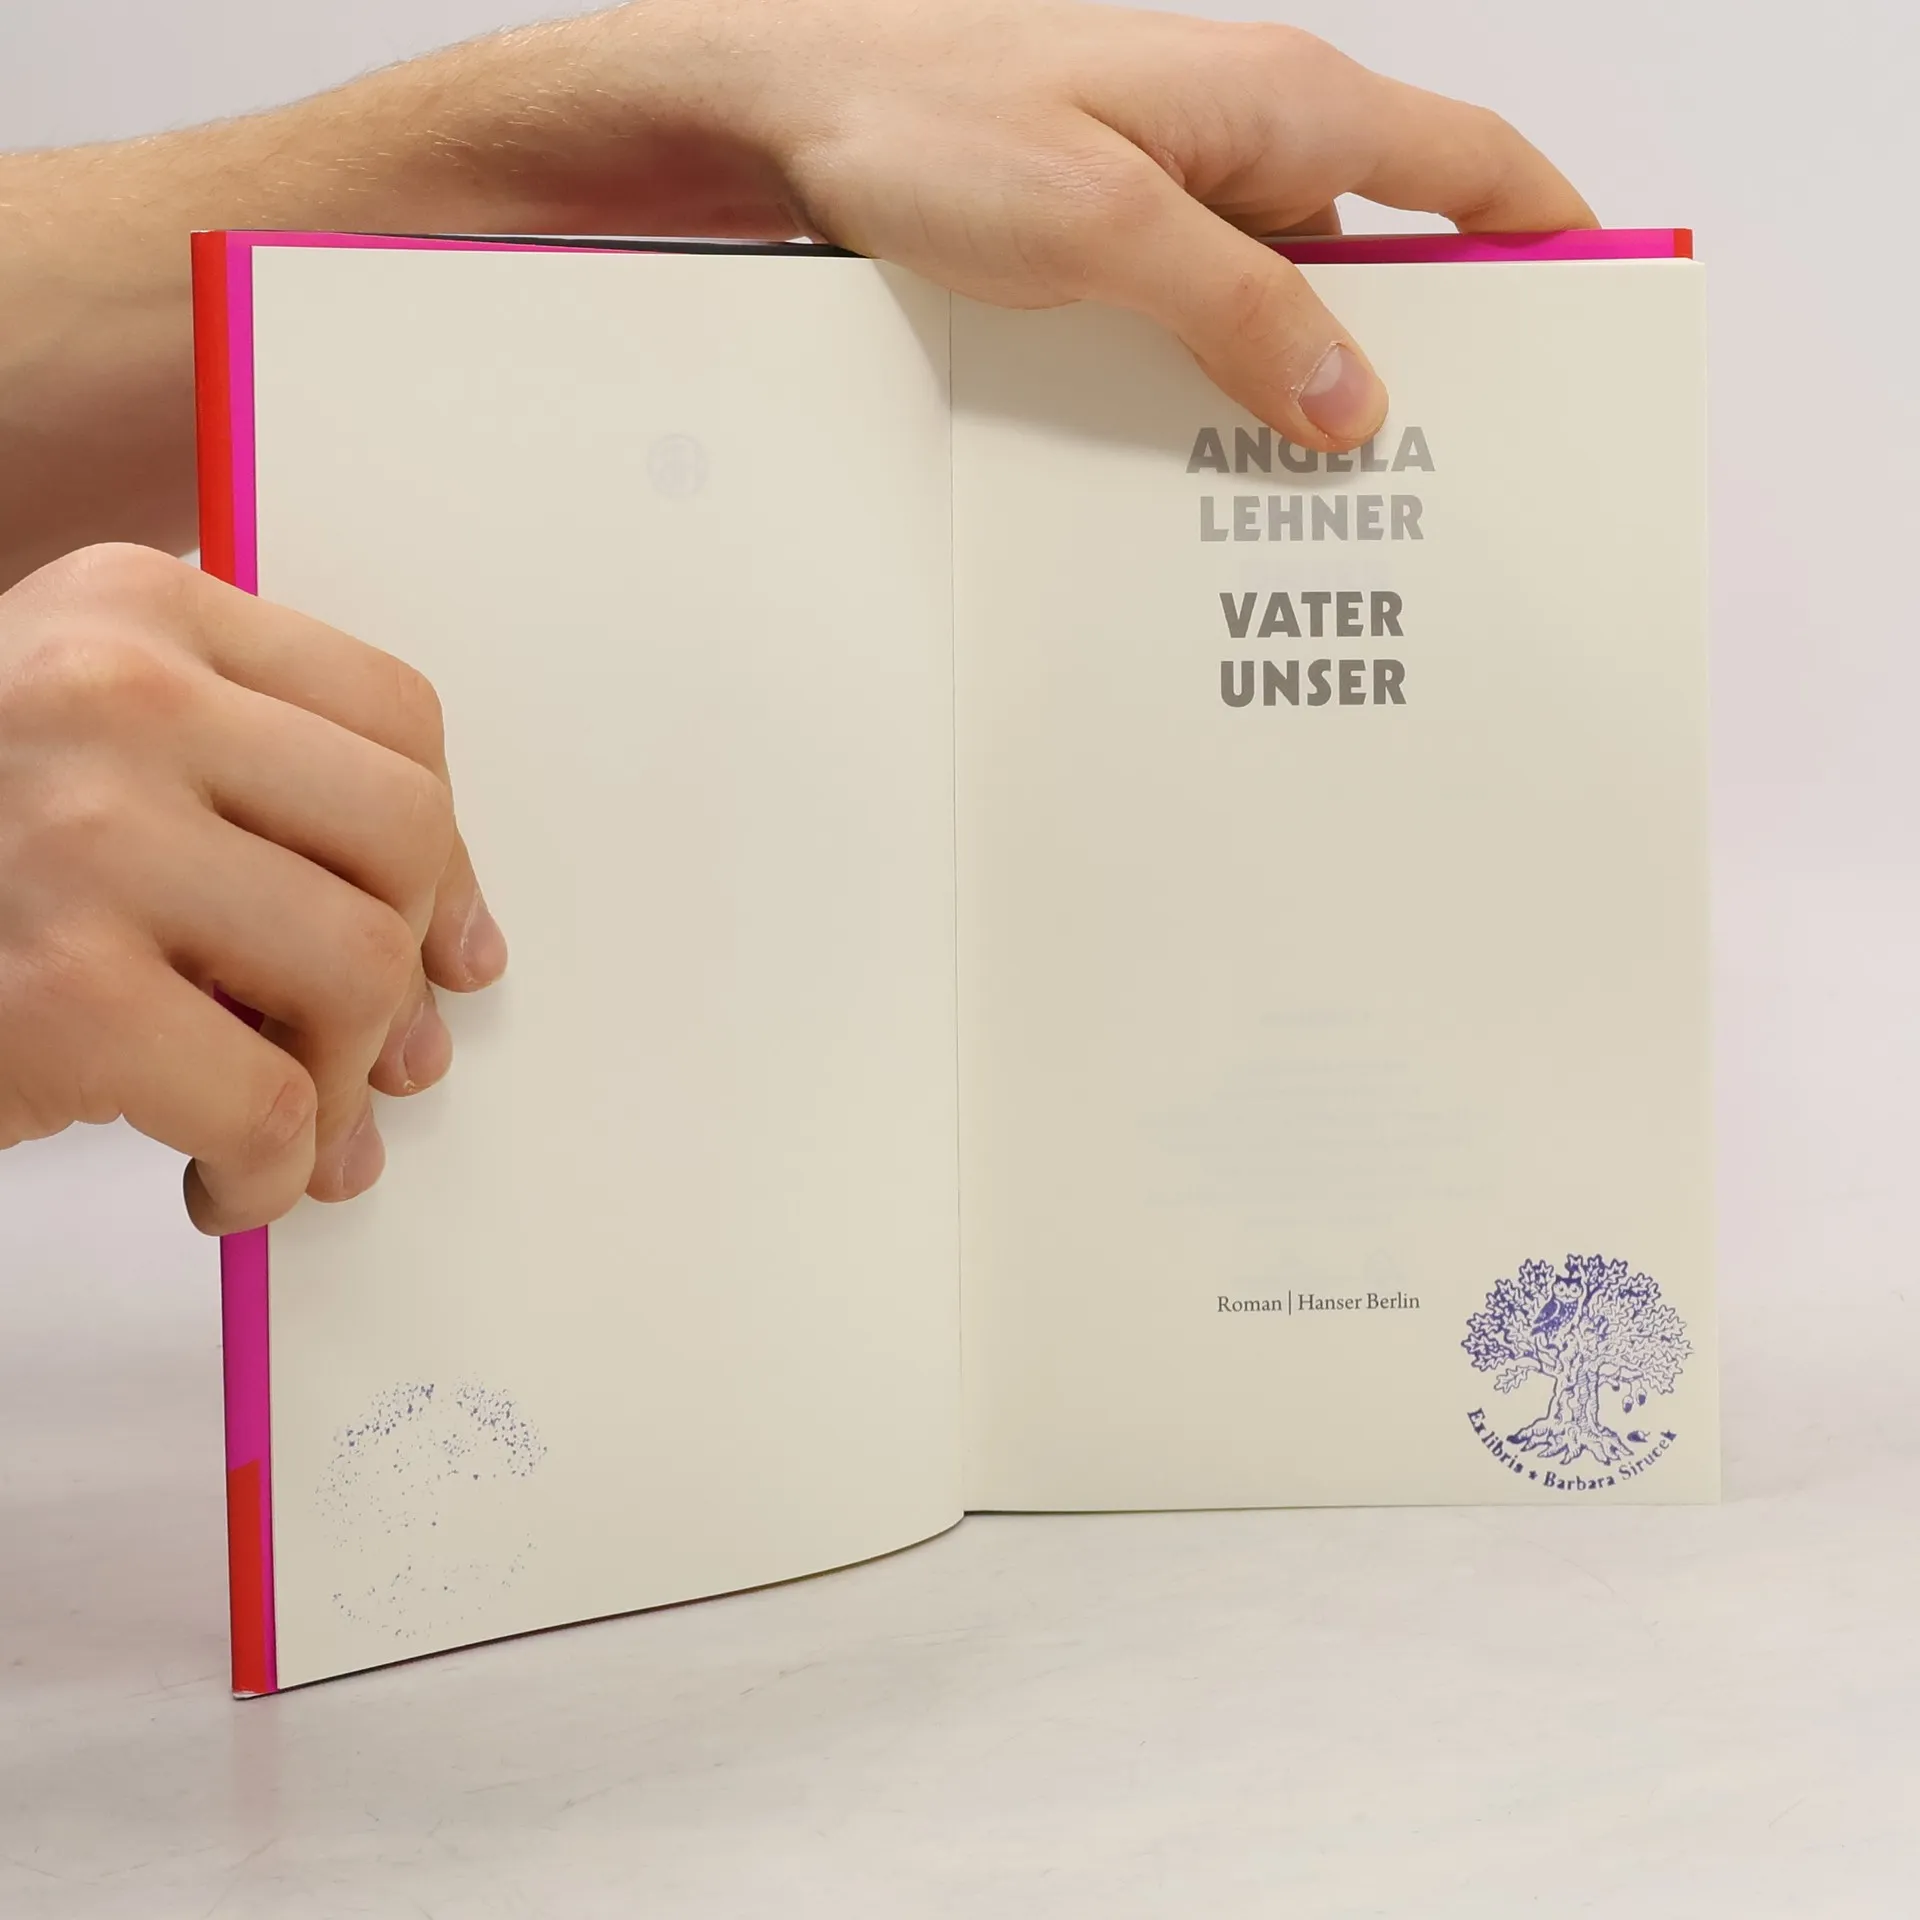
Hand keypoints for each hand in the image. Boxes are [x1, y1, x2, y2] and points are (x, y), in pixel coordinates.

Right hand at [0, 545, 505, 1231]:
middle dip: (400, 971)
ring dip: (340, 1084)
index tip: (444, 948)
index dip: (445, 856)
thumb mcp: (97, 762)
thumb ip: (265, 808)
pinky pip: (270, 1101)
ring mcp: (82, 836)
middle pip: (401, 836)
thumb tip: (459, 965)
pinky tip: (225, 1181)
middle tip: (357, 1052)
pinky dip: (273, 1170)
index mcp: (139, 613)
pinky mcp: (56, 991)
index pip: (395, 720)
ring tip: (285, 1127)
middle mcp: (114, 694)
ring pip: (358, 969)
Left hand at [527, 0, 1594, 448]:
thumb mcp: (1104, 226)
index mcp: (1280, 103)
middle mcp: (1243, 147)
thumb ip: (1242, 309)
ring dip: (1300, 398)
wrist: (774, 120)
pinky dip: (1214, 395)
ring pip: (1285, 310)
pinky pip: (1198, 330)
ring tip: (1313, 512)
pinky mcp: (1109, 249)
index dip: (1551, 241)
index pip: (1470, 167)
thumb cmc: (922, 122)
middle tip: (1440, 482)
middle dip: (1423, 362)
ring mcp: (1174, 201)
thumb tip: (1355, 402)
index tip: (1594, 330)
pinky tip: (1197, 477)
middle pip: (1387, 258)